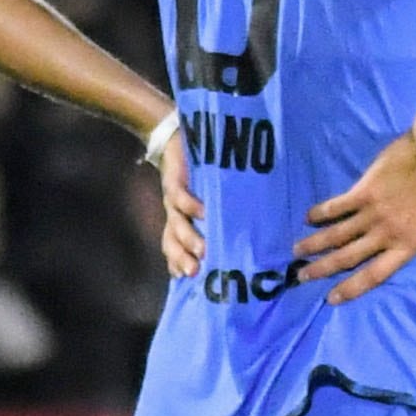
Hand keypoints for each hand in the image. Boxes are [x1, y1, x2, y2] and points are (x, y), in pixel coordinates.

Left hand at [157, 129, 204, 278]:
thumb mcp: (205, 195)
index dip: (177, 263)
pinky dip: (192, 206)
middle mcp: (172, 213)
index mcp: (177, 220)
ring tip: (203, 250)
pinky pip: (181, 197)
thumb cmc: (198, 170)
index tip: (189, 278)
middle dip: (182, 258)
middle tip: (195, 272)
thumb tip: (242, 235)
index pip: (173, 248)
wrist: (174, 136)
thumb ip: (215, 214)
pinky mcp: (175, 180)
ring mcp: (172, 199)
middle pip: (173, 241)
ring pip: (177, 224)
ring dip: (189, 238)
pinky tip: (206, 213)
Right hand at [298, 135, 415, 303]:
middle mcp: (386, 234)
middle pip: (348, 258)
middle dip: (323, 270)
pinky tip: (307, 219)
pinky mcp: (363, 191)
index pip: (375, 274)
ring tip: (297, 253)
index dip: (352, 288)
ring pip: (337, 235)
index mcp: (409, 244)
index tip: (332, 298)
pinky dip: (321, 213)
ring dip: (315, 245)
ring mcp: (372, 213)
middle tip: (302, 277)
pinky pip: (336, 206)